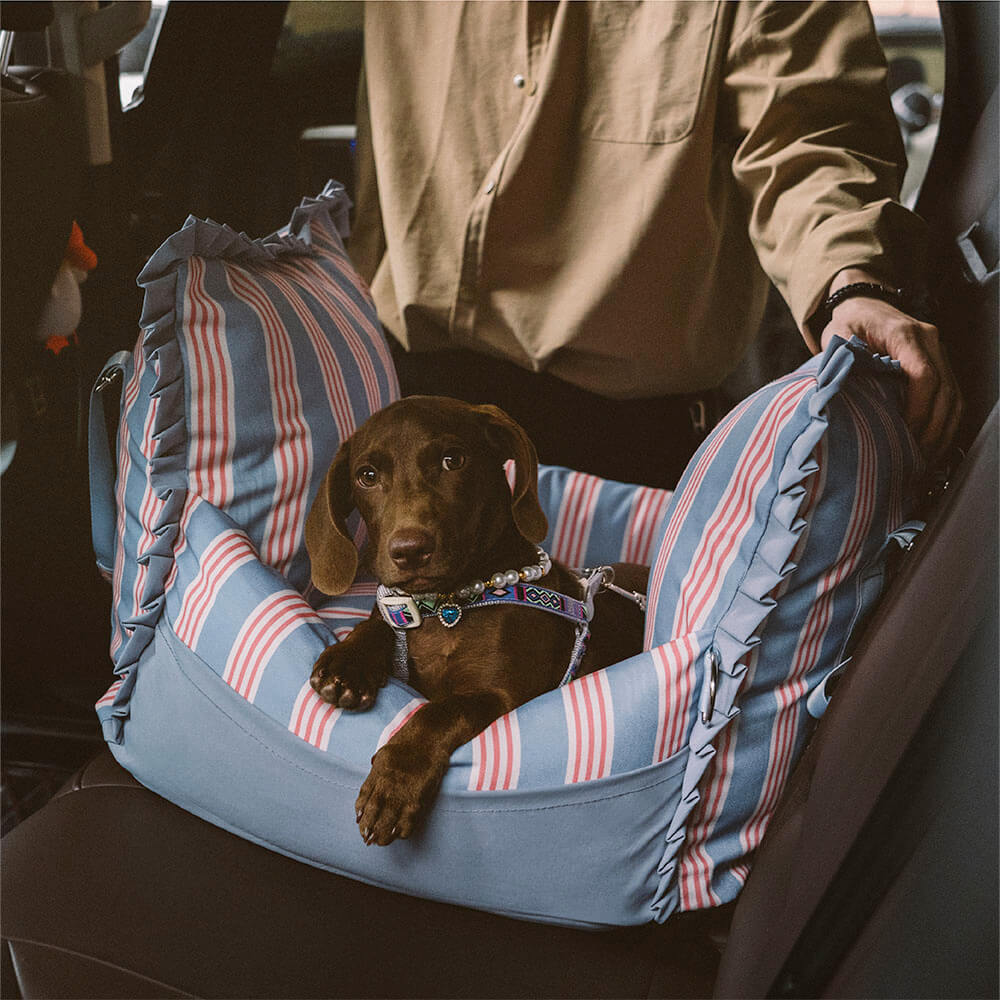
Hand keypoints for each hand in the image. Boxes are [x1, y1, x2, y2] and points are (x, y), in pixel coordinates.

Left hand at [819, 270, 961, 463]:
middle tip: (917, 458)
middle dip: (933, 428)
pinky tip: (933, 443)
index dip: (919, 409)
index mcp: (904, 334)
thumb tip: (838, 401)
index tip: (907, 433)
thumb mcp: (837, 340)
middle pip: (945, 390)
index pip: (924, 375)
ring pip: (954, 397)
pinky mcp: (939, 363)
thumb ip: (842, 366)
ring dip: (943, 430)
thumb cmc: (848, 324)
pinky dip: (945, 423)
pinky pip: (951, 396)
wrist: (862, 305)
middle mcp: (929, 340)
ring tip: (926, 458)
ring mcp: (938, 351)